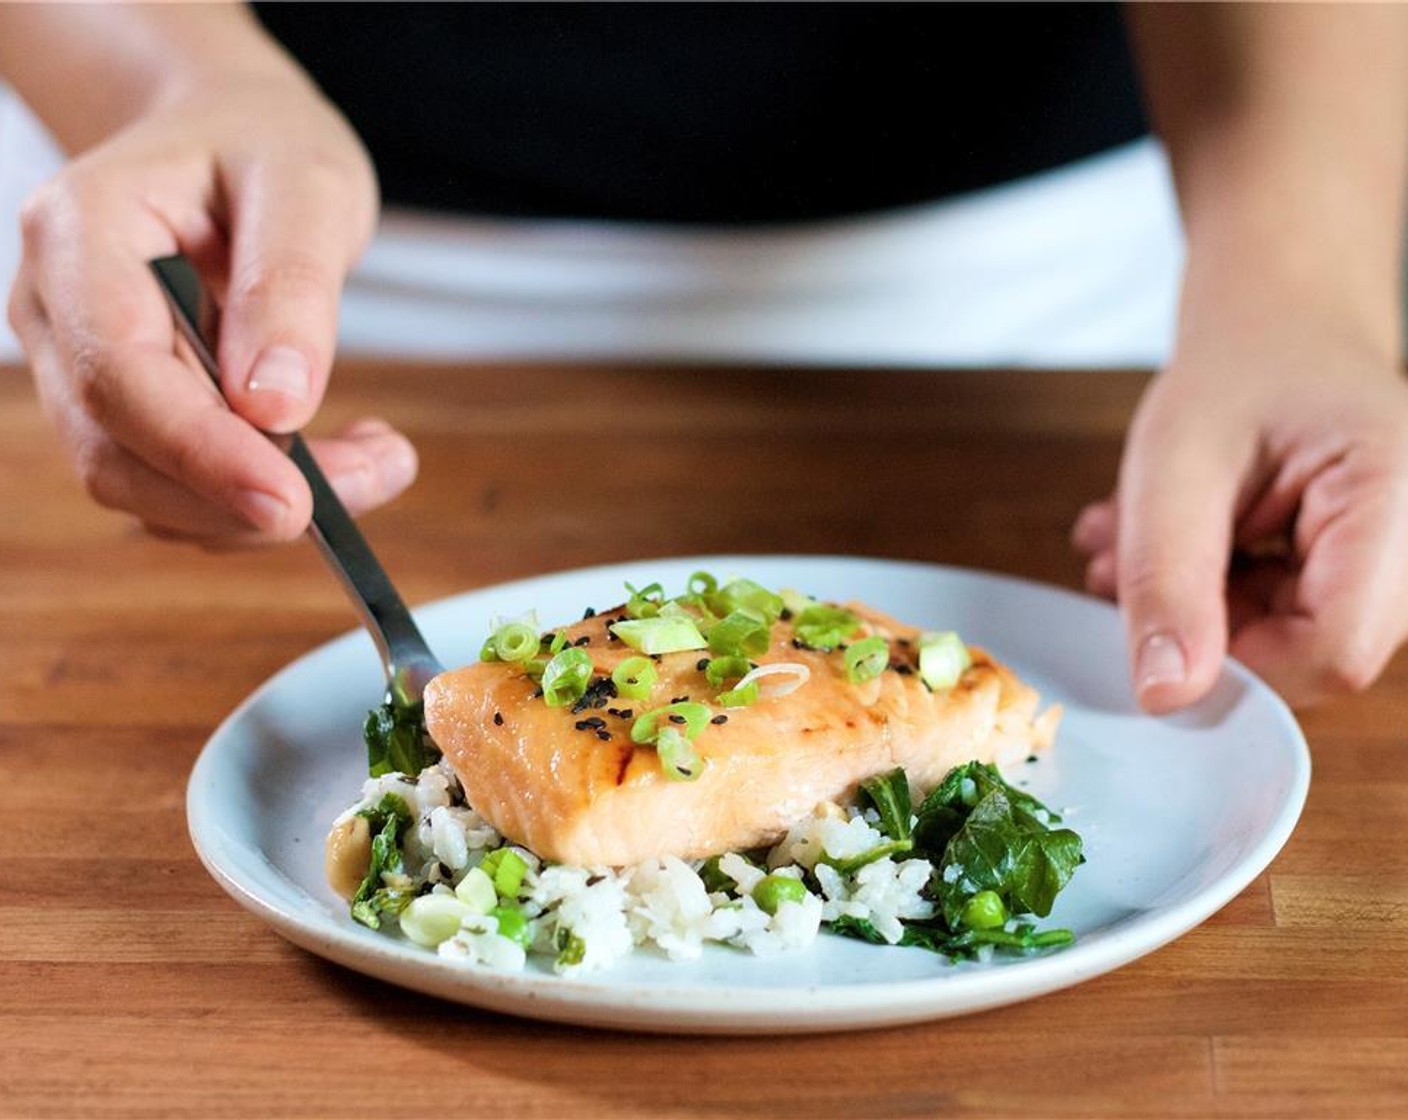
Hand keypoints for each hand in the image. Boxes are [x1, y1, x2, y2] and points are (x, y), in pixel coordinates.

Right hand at [8, 67, 415, 546]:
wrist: (227, 135)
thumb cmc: (264, 145)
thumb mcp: (307, 186)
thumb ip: (289, 286)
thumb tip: (275, 407)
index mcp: (81, 232)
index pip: (118, 372)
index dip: (201, 451)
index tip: (294, 502)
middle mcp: (54, 308)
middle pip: (120, 451)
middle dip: (246, 494)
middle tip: (382, 471)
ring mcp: (77, 366)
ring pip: (144, 488)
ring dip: (260, 507)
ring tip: (378, 459)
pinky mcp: (119, 409)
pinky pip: (173, 488)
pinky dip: (254, 496)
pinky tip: (334, 454)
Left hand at [1074, 333, 1407, 711]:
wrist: (1278, 328)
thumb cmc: (1241, 368)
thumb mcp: (1177, 463)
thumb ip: (1168, 578)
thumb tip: (1165, 696)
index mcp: (1398, 503)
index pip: (1333, 651)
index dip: (1233, 664)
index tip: (1150, 626)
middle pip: (1309, 655)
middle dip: (1197, 624)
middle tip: (1119, 563)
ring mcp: (1393, 570)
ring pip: (1282, 642)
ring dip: (1188, 604)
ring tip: (1134, 536)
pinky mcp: (1357, 578)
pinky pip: (1277, 619)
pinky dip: (1206, 591)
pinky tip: (1170, 540)